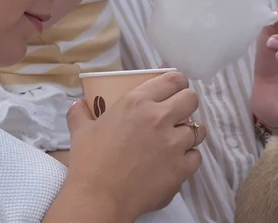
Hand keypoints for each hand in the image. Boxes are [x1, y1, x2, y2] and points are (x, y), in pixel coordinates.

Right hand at [66, 71, 205, 218]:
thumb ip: (80, 113)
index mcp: (137, 101)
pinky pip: (197, 156)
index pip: (173, 80)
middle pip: (191, 99)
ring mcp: (174, 143)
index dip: (177, 82)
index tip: (175, 88)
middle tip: (178, 113)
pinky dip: (189, 158)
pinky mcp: (181, 167)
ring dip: (190, 132)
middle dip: (187, 104)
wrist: (99, 198)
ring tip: (179, 139)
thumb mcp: (81, 131)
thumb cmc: (90, 162)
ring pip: (198, 128)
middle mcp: (160, 117)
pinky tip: (177, 161)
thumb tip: (78, 104)